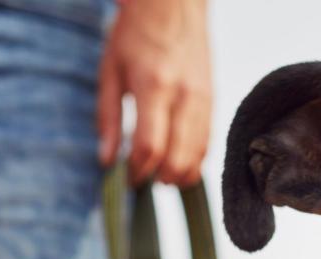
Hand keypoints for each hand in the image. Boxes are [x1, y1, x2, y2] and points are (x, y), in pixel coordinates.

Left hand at [97, 0, 211, 185]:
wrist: (174, 4)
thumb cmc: (136, 33)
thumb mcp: (110, 71)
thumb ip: (108, 118)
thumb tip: (106, 160)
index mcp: (154, 87)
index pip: (150, 146)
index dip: (138, 171)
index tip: (128, 178)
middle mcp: (184, 96)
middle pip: (178, 157)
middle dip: (159, 177)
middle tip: (143, 180)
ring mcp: (203, 99)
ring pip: (198, 154)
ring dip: (179, 173)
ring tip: (161, 176)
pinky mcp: (213, 100)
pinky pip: (209, 141)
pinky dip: (196, 159)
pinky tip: (180, 164)